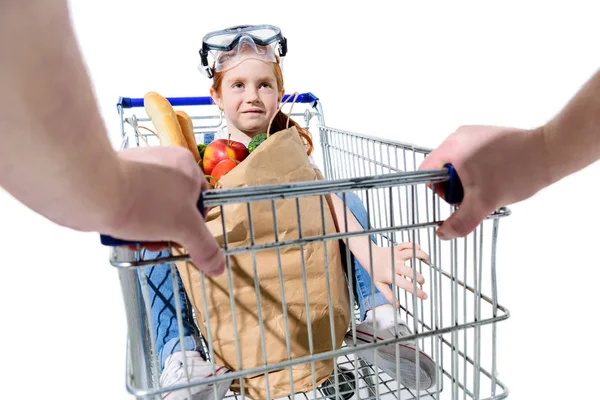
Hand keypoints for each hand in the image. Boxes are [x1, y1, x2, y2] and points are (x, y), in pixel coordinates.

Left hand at [105, 146, 224, 275]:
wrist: (91, 190)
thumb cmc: (144, 202)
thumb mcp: (183, 229)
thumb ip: (204, 248)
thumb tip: (218, 267)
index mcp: (187, 165)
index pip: (202, 201)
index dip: (194, 225)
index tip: (182, 238)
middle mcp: (165, 161)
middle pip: (176, 206)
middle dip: (167, 231)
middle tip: (157, 243)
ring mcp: (139, 167)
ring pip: (153, 207)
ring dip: (148, 230)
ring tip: (136, 239)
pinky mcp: (115, 176)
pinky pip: (132, 203)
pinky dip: (129, 220)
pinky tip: (121, 232)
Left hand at [368, 242, 429, 304]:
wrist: (368, 255)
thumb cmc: (375, 271)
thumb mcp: (379, 285)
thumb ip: (388, 295)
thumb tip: (397, 305)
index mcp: (390, 275)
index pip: (405, 285)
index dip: (416, 291)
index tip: (424, 296)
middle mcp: (394, 264)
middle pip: (410, 271)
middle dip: (420, 277)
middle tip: (422, 282)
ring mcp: (396, 255)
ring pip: (411, 253)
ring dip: (421, 255)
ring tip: (427, 260)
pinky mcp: (397, 248)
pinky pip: (406, 244)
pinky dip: (413, 245)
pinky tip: (419, 248)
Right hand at [419, 125, 548, 239]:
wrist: (550, 153)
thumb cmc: (517, 170)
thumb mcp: (483, 203)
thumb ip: (460, 221)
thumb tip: (444, 234)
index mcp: (452, 147)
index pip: (426, 172)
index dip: (437, 191)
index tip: (454, 199)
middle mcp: (459, 136)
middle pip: (442, 168)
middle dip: (457, 187)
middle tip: (476, 195)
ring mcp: (474, 133)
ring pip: (459, 164)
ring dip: (470, 181)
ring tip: (489, 187)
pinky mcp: (488, 136)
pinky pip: (473, 157)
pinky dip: (480, 171)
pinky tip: (496, 178)